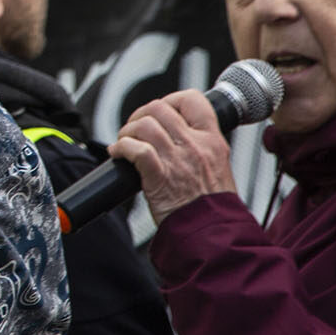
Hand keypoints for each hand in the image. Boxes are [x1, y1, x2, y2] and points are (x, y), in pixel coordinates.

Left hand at [110, 89, 236, 225]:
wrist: (211, 235)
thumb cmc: (211, 208)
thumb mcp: (217, 168)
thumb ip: (199, 148)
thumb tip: (173, 134)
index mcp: (212, 141)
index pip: (193, 99)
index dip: (170, 100)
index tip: (160, 112)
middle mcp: (195, 145)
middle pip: (159, 107)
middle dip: (140, 116)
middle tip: (134, 131)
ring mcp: (177, 160)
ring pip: (144, 124)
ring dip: (127, 132)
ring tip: (124, 144)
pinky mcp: (158, 176)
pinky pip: (135, 149)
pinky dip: (121, 148)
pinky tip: (118, 154)